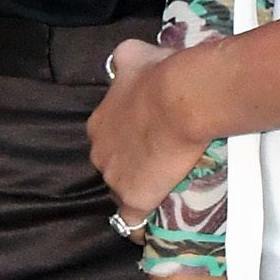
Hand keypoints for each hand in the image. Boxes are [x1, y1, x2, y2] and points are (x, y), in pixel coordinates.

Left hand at [87, 39, 207, 227]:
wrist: (179, 98)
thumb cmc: (159, 74)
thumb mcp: (135, 54)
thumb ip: (125, 60)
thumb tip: (124, 57)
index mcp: (99, 122)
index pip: (108, 136)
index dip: (127, 136)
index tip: (146, 134)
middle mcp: (100, 152)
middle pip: (112, 164)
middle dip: (130, 162)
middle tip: (158, 156)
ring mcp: (115, 178)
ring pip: (121, 190)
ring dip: (138, 188)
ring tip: (164, 185)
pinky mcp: (133, 200)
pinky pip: (132, 222)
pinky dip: (139, 224)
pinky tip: (151, 224)